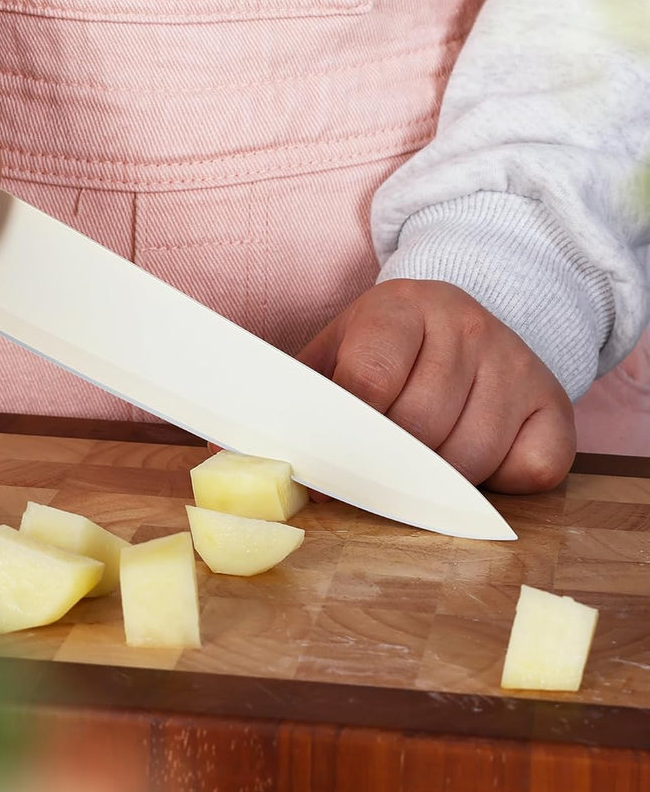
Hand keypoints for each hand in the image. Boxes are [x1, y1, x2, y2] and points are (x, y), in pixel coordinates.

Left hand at [297, 279, 575, 493]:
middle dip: (388, 466)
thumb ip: (298, 396)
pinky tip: (473, 458)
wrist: (457, 320)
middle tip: (371, 475)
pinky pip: (529, 470)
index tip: (324, 477)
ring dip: (437, 482)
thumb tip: (237, 455)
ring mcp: (515, 360)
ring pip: (469, 458)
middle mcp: (465, 325)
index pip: (369, 382)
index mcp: (399, 306)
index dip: (344, 439)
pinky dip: (498, 485)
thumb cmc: (382, 349)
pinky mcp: (554, 402)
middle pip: (419, 428)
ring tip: (419, 462)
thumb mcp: (335, 352)